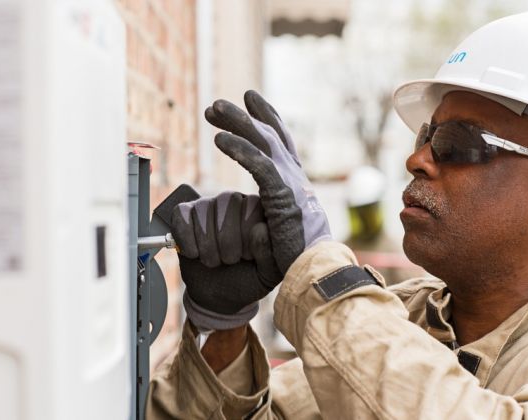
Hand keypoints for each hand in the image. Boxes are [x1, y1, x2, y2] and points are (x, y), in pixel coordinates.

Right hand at [171, 191, 280, 330]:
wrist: (218, 295)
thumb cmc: (247, 278)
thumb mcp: (266, 273)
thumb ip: (269, 252)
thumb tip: (260, 228)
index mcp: (259, 210)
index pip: (253, 204)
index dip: (247, 234)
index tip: (247, 257)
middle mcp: (235, 200)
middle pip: (228, 202)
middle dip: (227, 240)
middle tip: (229, 261)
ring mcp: (208, 204)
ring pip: (203, 209)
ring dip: (207, 244)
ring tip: (214, 261)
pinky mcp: (184, 213)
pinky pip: (182, 215)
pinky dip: (187, 240)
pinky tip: (194, 254)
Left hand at [205, 90, 330, 272]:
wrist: (314, 272)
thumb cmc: (297, 255)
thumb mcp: (282, 226)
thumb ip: (273, 212)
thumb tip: (260, 216)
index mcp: (294, 182)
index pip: (280, 142)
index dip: (265, 118)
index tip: (249, 100)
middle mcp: (295, 177)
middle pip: (268, 136)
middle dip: (243, 116)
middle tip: (216, 105)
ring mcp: (291, 184)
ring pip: (263, 143)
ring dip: (237, 123)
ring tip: (213, 109)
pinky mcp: (284, 197)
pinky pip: (259, 166)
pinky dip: (239, 150)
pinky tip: (219, 140)